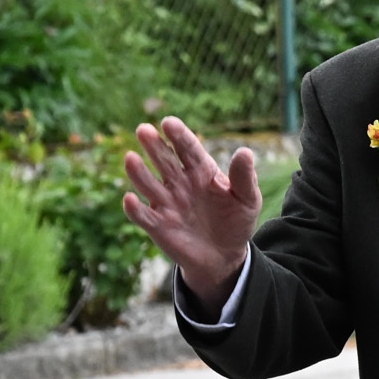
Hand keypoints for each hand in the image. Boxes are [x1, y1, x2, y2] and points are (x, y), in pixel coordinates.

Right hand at [123, 117, 259, 315]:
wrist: (224, 256)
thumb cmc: (236, 221)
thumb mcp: (247, 199)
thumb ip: (244, 177)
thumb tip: (245, 151)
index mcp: (201, 171)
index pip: (188, 149)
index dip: (178, 136)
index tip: (169, 123)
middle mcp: (179, 183)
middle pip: (164, 161)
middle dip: (154, 146)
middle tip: (143, 130)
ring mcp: (166, 203)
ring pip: (148, 184)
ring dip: (139, 173)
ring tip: (131, 158)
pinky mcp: (157, 226)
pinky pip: (143, 216)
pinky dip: (135, 209)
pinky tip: (130, 199)